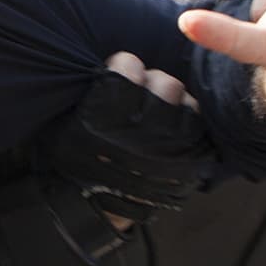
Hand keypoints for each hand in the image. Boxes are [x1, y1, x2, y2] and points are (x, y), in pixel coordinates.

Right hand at [86, 51, 204, 230]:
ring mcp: (168, 152)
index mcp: (103, 117)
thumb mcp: (66, 119)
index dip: (124, 66)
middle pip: (165, 83)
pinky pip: (199, 128)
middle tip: (142, 94)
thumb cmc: (77, 156)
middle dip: (152, 84)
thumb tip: (120, 58)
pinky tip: (172, 130)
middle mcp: (139, 133)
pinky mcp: (189, 167)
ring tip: (159, 113)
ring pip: (187, 103)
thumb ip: (91, 88)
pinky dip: (188, 125)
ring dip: (173, 104)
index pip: (128, 66)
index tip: (120, 74)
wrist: (92, 207)